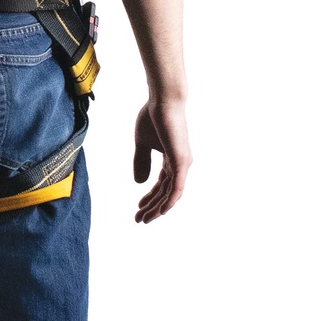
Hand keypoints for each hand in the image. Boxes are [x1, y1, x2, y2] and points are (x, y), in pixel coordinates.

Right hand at [133, 100, 190, 222]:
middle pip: (166, 193)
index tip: (138, 207)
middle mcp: (180, 164)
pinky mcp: (181, 162)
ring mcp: (182, 164)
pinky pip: (176, 188)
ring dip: (157, 208)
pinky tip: (161, 212)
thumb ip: (141, 162)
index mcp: (171, 159)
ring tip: (144, 219)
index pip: (162, 185)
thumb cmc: (153, 116)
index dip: (150, 198)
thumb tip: (139, 183)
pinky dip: (169, 201)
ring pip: (171, 194)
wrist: (163, 100)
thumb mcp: (142, 143)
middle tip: (139, 220)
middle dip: (152, 207)